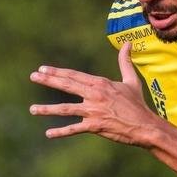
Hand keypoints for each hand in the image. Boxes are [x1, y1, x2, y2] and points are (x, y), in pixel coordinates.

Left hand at [29, 42, 157, 145]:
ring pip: (66, 109)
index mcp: (100, 83)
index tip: (43, 69)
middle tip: (33, 76)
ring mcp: (93, 111)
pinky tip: (48, 133)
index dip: (57, 72)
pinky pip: (74, 129)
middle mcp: (95, 95)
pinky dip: (61, 132)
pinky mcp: (94, 127)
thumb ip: (125, 62)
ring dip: (47, 109)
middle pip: (67, 86)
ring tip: (32, 109)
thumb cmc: (137, 104)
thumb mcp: (131, 81)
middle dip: (48, 81)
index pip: (74, 75)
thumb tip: (128, 44)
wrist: (144, 126)